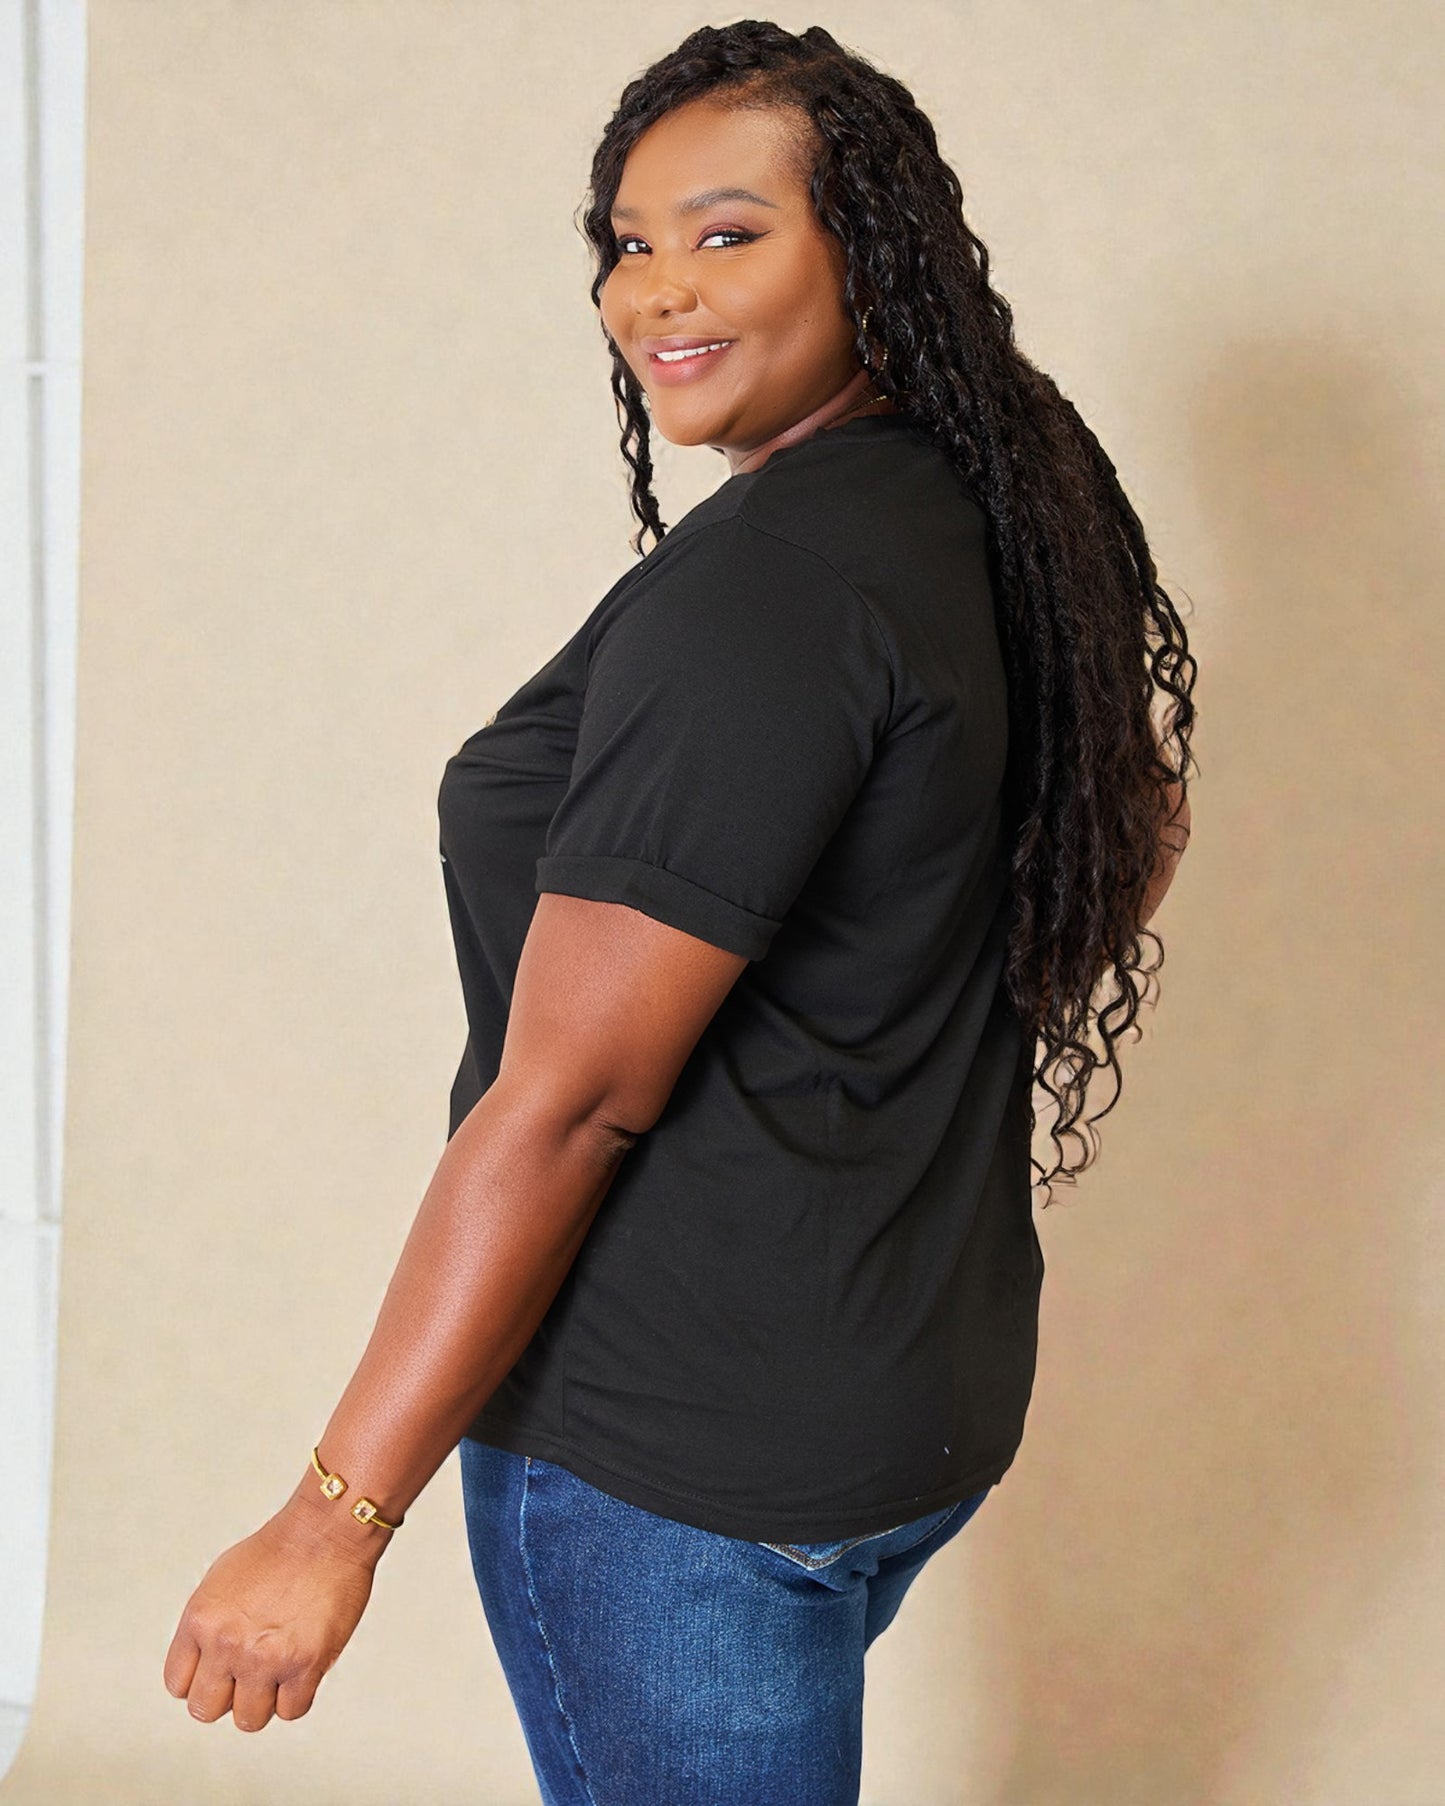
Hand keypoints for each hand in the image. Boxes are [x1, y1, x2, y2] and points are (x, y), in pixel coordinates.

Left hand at [163, 1503, 379, 1730]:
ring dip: (264, 1699)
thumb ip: (207, 1626)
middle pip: (206, 1710)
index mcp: (200, 1620)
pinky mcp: (305, 1665)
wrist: (326, 1532)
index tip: (220, 1669)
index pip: (178, 1685)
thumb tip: (204, 1664)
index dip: (202, 1678)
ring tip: (279, 1670)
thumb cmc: (280, 1550)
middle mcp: (227, 1643)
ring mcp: (266, 1658)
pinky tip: (302, 1669)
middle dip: (227, 1696)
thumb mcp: (221, 1581)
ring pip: (249, 1720)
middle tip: (248, 1675)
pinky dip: (297, 1696)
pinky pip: (291, 1711)